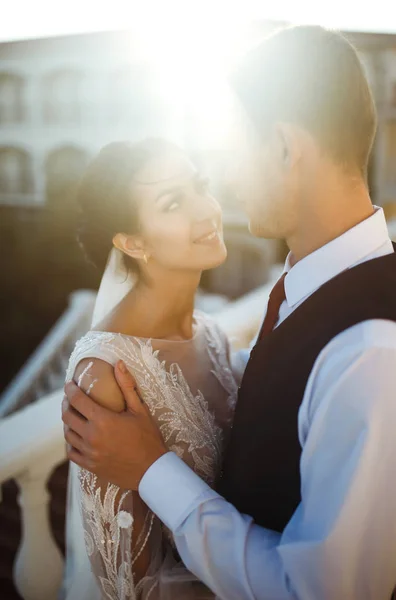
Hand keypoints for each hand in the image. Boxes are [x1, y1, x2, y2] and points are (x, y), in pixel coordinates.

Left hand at [61, 360, 167, 489]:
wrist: (151, 471)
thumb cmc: (148, 438)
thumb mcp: (140, 410)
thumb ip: (127, 386)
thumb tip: (119, 364)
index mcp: (102, 420)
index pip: (77, 400)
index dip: (70, 390)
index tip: (69, 384)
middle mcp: (91, 436)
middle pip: (68, 416)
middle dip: (66, 403)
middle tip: (70, 398)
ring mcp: (89, 452)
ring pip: (68, 434)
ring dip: (67, 422)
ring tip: (73, 415)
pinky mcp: (90, 465)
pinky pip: (71, 452)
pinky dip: (70, 442)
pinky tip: (76, 437)